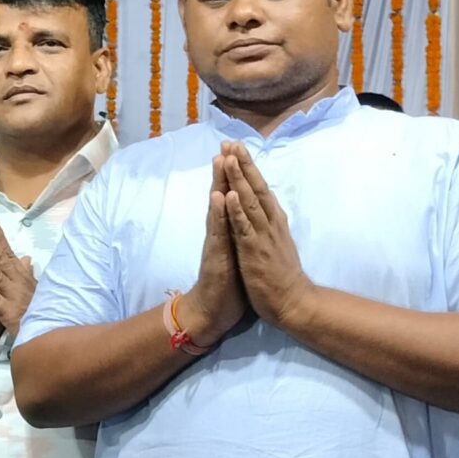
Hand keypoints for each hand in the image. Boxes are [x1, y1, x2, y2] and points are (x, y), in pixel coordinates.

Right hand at [177, 158, 247, 348]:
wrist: (212, 313)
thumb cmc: (228, 286)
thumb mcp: (239, 255)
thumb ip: (239, 236)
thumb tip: (246, 221)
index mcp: (231, 232)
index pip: (233, 199)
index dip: (236, 177)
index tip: (238, 152)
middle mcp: (221, 233)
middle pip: (224, 196)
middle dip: (226, 170)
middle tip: (226, 144)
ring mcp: (217, 242)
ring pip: (219, 208)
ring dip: (220, 183)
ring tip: (220, 159)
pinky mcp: (216, 256)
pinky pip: (218, 231)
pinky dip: (219, 213)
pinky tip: (219, 196)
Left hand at [218, 145, 316, 333]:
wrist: (294, 302)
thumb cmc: (283, 275)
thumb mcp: (278, 243)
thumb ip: (272, 225)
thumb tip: (270, 209)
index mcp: (274, 221)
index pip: (260, 189)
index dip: (248, 169)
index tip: (237, 149)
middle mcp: (270, 223)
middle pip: (255, 188)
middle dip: (243, 165)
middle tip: (232, 143)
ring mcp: (263, 235)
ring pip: (249, 202)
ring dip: (238, 179)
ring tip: (229, 158)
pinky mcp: (255, 250)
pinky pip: (244, 227)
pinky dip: (237, 210)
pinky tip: (230, 195)